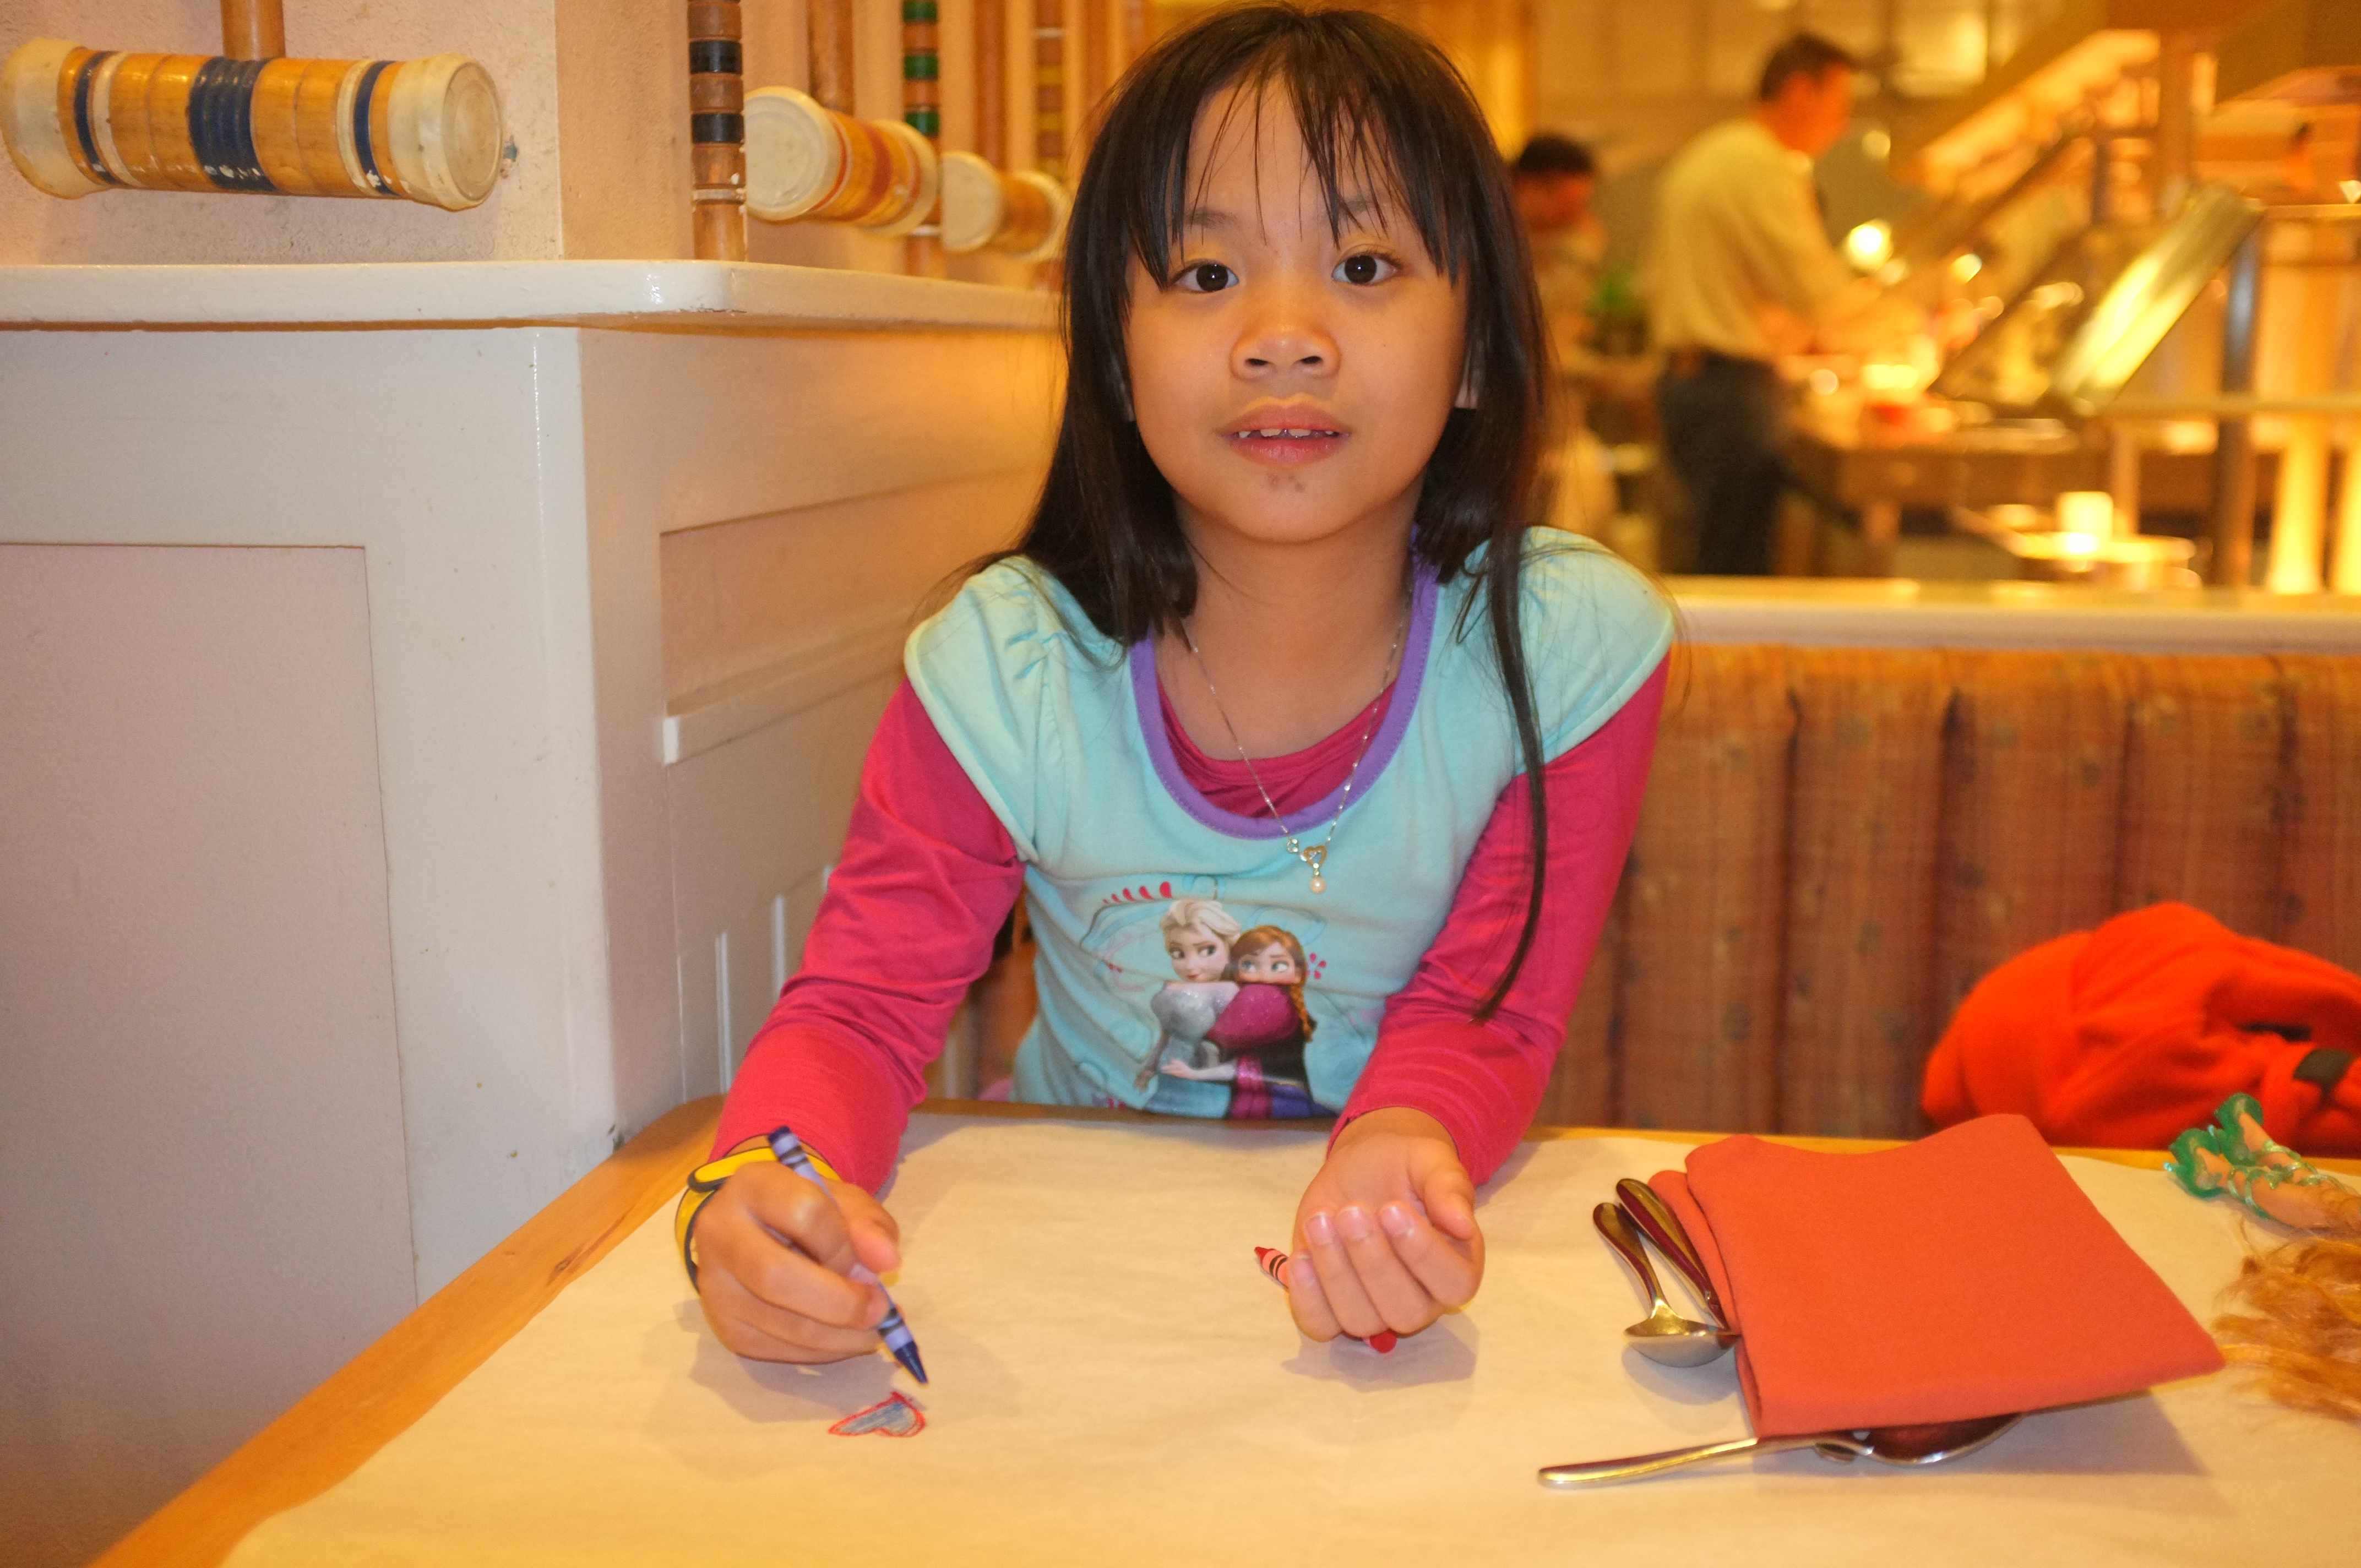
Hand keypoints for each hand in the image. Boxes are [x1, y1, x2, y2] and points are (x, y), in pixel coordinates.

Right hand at [693, 1144, 903, 1363]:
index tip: (873, 1265)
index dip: (845, 1246)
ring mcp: (715, 1284)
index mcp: (753, 1186)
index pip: (803, 1213)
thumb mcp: (844, 1202)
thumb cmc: (806, 1211)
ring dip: (838, 1335)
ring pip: (777, 1322)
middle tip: (879, 1310)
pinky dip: (821, 1351)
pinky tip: (843, 1338)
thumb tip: (886, 1262)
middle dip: (840, 1302)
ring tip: (871, 1328)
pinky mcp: (723, 1326)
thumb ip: (870, 1225)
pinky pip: (776, 1350)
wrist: (756, 1230)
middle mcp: (720, 1233)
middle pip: (776, 1276)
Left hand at [1285, 1107, 1482, 1342]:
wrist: (1363, 1166)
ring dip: (1335, 1272)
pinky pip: (1320, 1325)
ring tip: (1320, 1220)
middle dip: (1373, 1262)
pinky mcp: (1333, 1308)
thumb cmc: (1406, 1167)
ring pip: (1360, 1320)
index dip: (1423, 1253)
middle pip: (1405, 1311)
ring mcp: (1376, 1310)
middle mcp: (1422, 1300)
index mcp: (1458, 1267)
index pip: (1453, 1283)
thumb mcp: (1431, 1161)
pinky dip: (1307, 1297)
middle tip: (1351, 1211)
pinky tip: (1300, 1257)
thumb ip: (1449, 1187)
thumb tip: (1463, 1224)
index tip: (1392, 1209)